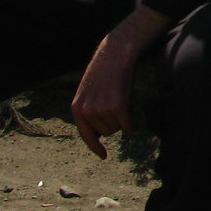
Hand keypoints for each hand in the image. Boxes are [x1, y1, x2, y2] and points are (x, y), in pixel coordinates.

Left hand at [71, 6, 170, 157]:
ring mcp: (101, 110)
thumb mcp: (89, 92)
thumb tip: (98, 135)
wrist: (115, 54)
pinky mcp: (117, 107)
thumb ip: (89, 111)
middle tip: (115, 103)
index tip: (104, 156)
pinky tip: (133, 114)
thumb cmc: (104, 72)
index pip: (85, 135)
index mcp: (77, 108)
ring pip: (117, 128)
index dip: (95, 147)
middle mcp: (87, 112)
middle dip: (113, 122)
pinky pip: (128, 125)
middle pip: (106, 132)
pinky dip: (132, 123)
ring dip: (122, 118)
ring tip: (120, 99)